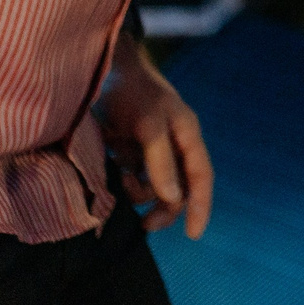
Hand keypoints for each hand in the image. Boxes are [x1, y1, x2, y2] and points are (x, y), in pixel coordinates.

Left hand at [98, 38, 211, 236]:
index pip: (201, 177)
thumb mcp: (148, 126)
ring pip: (153, 185)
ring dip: (139, 193)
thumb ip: (161, 161)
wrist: (102, 68)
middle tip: (143, 225)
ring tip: (122, 186)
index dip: (201, 206)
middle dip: (163, 207)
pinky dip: (125, 182)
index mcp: (187, 134)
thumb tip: (173, 199)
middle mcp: (173, 143)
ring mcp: (151, 146)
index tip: (194, 236)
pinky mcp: (129, 148)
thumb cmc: (131, 92)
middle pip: (178, 187)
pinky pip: (132, 176)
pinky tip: (113, 175)